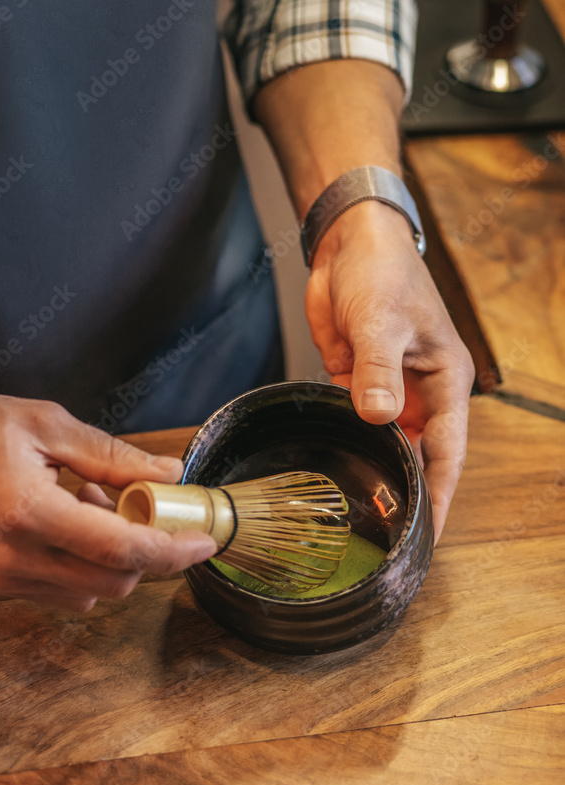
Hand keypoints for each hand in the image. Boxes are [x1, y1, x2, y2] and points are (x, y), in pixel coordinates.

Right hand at [0, 391, 216, 609]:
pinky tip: (70, 521)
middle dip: (145, 550)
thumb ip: (112, 454)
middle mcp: (16, 558)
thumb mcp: (46, 425)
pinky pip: (62, 592)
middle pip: (115, 582)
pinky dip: (84, 566)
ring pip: (91, 594)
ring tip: (92, 503)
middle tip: (135, 502)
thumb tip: (168, 473)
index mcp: (30, 513)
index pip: (122, 550)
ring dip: (113, 559)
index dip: (173, 550)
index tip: (205, 540)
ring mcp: (3, 577)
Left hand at [305, 201, 474, 541]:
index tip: (428, 534)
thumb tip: (378, 418)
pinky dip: (349, 446)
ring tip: (361, 519)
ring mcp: (388, 390)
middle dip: (407, 494)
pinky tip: (337, 471)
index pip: (447, 452)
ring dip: (377, 473)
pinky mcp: (356, 383)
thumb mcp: (382, 322)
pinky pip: (355, 424)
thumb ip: (378, 372)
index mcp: (445, 382)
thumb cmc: (383, 272)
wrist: (348, 244)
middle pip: (418, 457)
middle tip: (388, 539)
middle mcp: (420, 393)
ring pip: (386, 445)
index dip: (438, 494)